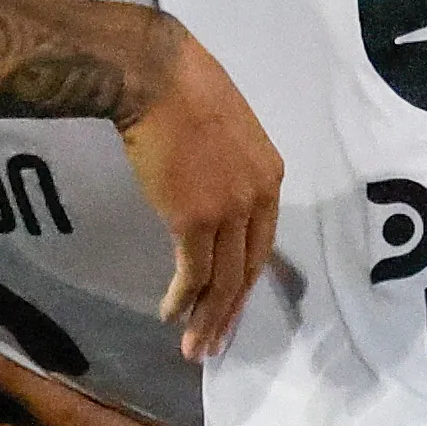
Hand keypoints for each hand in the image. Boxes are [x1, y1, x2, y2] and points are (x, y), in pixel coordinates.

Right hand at [115, 22, 283, 359]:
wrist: (156, 77)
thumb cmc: (184, 90)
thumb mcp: (228, 129)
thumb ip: (229, 167)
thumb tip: (211, 189)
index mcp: (270, 174)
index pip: (263, 240)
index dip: (247, 277)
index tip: (233, 302)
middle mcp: (258, 196)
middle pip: (249, 268)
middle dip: (231, 310)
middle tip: (216, 343)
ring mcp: (228, 210)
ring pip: (224, 280)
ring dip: (208, 318)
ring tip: (195, 348)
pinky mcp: (193, 219)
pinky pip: (192, 272)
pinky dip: (182, 299)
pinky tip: (171, 316)